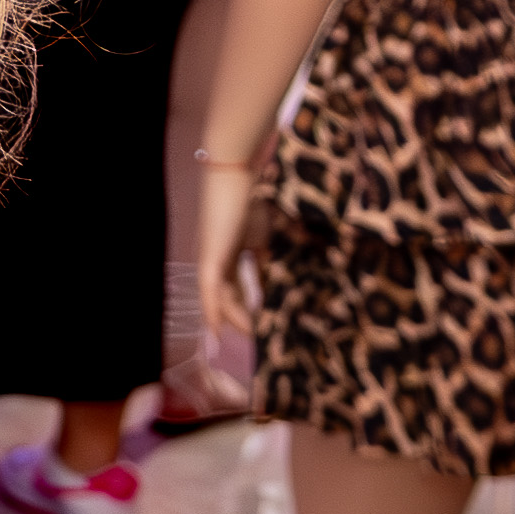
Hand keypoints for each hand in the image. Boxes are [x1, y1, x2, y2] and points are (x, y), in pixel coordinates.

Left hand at [193, 158, 260, 346]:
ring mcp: (211, 259)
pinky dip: (215, 313)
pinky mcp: (210, 258)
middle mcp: (217, 260)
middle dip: (243, 320)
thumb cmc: (255, 194)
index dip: (252, 309)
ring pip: (219, 301)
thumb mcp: (269, 232)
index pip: (240, 289)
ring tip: (253, 339)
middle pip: (228, 299)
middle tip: (262, 340)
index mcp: (231, 254)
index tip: (268, 326)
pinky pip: (210, 292)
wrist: (237, 173)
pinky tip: (219, 333)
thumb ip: (277, 252)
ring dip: (235, 321)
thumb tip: (304, 260)